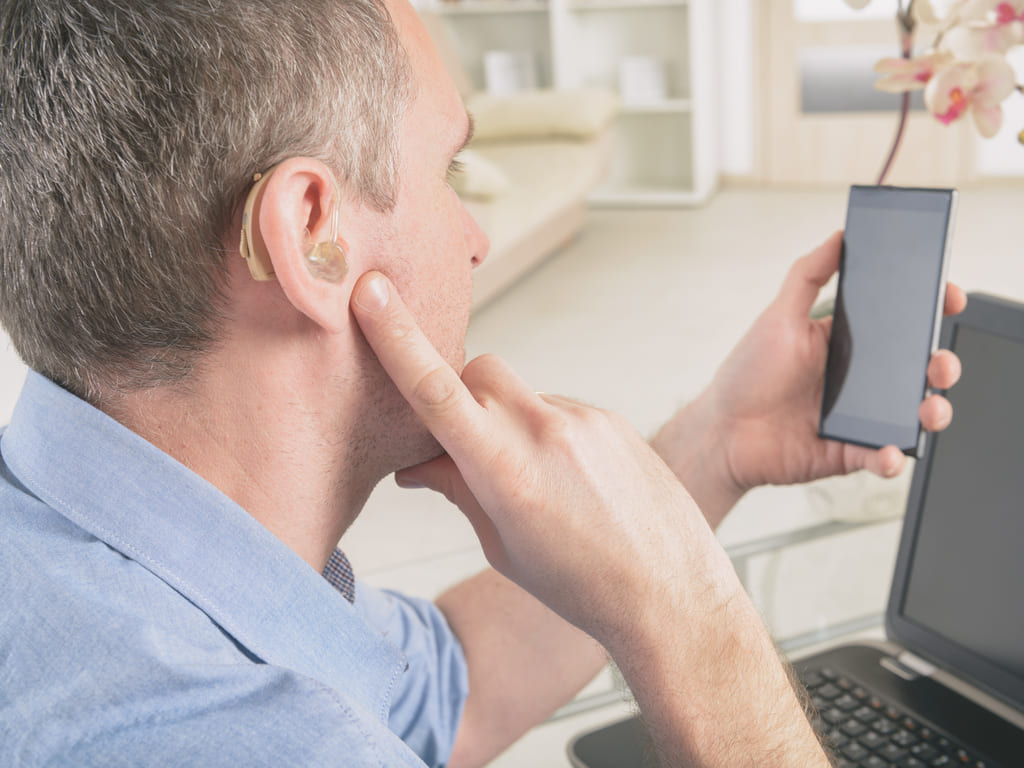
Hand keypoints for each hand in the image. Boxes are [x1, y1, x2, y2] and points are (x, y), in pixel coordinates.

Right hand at [350, 272, 727, 643]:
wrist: (671, 592)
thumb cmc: (580, 584)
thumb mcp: (502, 547)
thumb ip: (457, 491)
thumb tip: (416, 464)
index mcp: (505, 470)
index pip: (435, 390)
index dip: (395, 336)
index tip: (372, 291)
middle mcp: (545, 432)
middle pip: (479, 371)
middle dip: (461, 394)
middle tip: (470, 445)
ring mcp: (584, 419)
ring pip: (520, 394)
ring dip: (509, 422)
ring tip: (540, 482)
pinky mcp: (611, 418)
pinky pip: (559, 408)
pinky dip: (547, 433)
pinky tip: (572, 480)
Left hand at [663, 230, 964, 509]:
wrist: (720, 432)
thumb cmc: (745, 375)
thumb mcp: (777, 318)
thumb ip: (808, 275)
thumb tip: (839, 236)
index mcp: (846, 344)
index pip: (901, 324)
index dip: (930, 310)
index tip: (948, 297)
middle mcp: (858, 380)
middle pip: (917, 369)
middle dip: (941, 364)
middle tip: (940, 363)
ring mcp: (857, 417)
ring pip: (912, 414)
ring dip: (932, 412)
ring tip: (928, 410)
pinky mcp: (849, 452)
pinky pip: (882, 457)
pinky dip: (892, 458)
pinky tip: (887, 452)